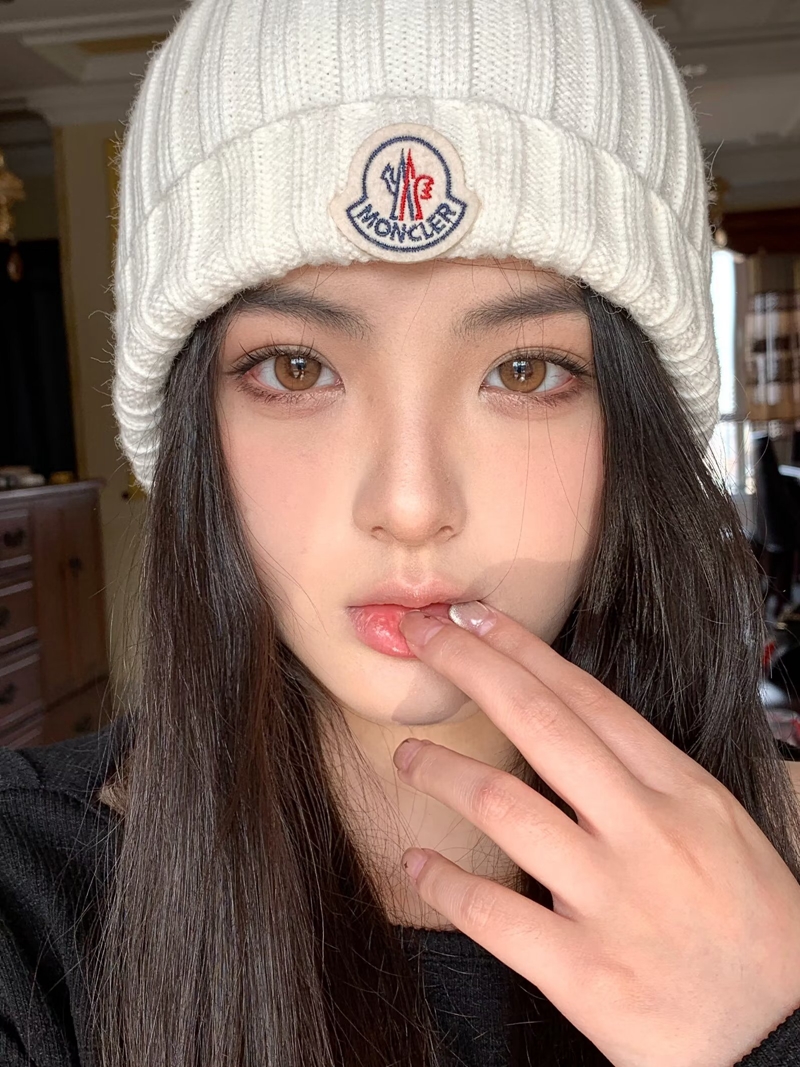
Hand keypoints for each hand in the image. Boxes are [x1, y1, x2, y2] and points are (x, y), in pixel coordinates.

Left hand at [392, 602, 799, 1066]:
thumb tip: (576, 736)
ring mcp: (614, 900)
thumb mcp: (720, 832)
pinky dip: (444, 882)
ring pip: (504, 805)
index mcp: (683, 792)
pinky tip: (418, 863)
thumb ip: (650, 785)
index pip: (586, 698)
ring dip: (442, 771)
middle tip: (423, 638)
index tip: (473, 618)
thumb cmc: (756, 936)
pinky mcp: (586, 973)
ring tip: (409, 756)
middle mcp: (647, 832)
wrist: (787, 1046)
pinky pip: (492, 914)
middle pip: (540, 724)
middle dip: (472, 667)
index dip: (520, 649)